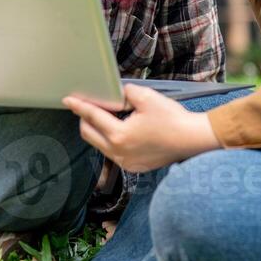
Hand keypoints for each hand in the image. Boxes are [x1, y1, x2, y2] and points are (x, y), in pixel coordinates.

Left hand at [62, 85, 220, 172]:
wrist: (192, 140)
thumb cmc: (172, 118)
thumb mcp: (146, 97)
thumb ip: (124, 93)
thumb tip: (115, 94)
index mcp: (119, 134)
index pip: (92, 117)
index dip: (79, 106)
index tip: (68, 99)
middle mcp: (118, 152)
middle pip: (89, 134)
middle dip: (85, 119)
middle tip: (89, 106)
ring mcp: (125, 162)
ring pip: (100, 145)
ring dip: (99, 130)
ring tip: (107, 116)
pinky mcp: (134, 167)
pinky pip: (114, 153)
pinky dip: (112, 141)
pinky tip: (122, 130)